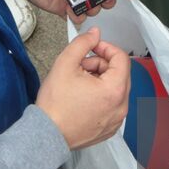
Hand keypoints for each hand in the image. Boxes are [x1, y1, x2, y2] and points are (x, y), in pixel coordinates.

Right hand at [35, 27, 130, 148]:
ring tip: (79, 82)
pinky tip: (82, 97)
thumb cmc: (55, 104)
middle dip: (101, 64)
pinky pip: (112, 104)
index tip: (91, 47)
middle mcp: (121, 106)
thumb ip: (82, 43)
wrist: (47, 135)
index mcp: (115, 90)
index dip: (105, 47)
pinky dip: (101, 96)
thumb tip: (95, 33)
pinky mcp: (109, 128)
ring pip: (116, 88)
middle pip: (120, 73)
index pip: (121, 58)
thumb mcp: (65, 64)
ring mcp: (117, 120)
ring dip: (100, 80)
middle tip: (80, 66)